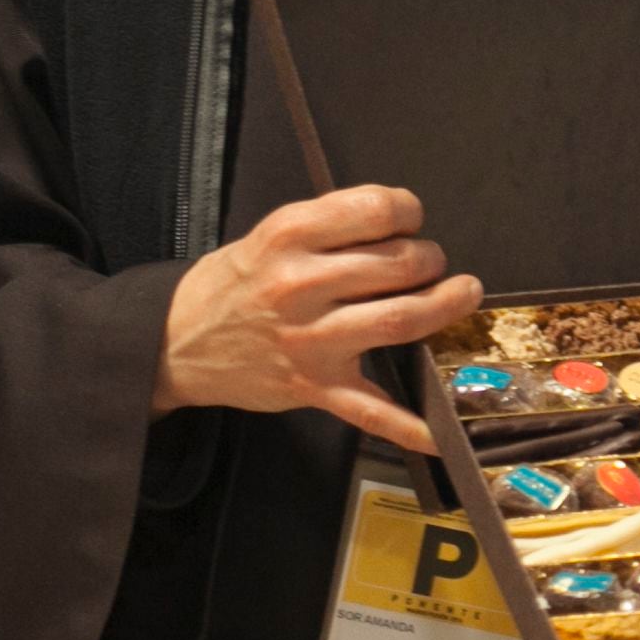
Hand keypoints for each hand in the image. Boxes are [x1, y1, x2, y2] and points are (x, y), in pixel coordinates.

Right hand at [151, 185, 480, 452]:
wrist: (177, 341)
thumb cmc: (234, 283)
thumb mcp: (269, 233)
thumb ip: (329, 225)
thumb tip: (399, 223)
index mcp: (289, 235)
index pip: (375, 209)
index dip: (408, 210)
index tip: (412, 217)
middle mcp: (300, 285)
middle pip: (399, 264)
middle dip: (430, 258)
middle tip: (431, 261)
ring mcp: (309, 340)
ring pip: (401, 320)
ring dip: (444, 305)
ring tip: (462, 294)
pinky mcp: (314, 386)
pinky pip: (372, 410)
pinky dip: (412, 424)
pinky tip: (443, 429)